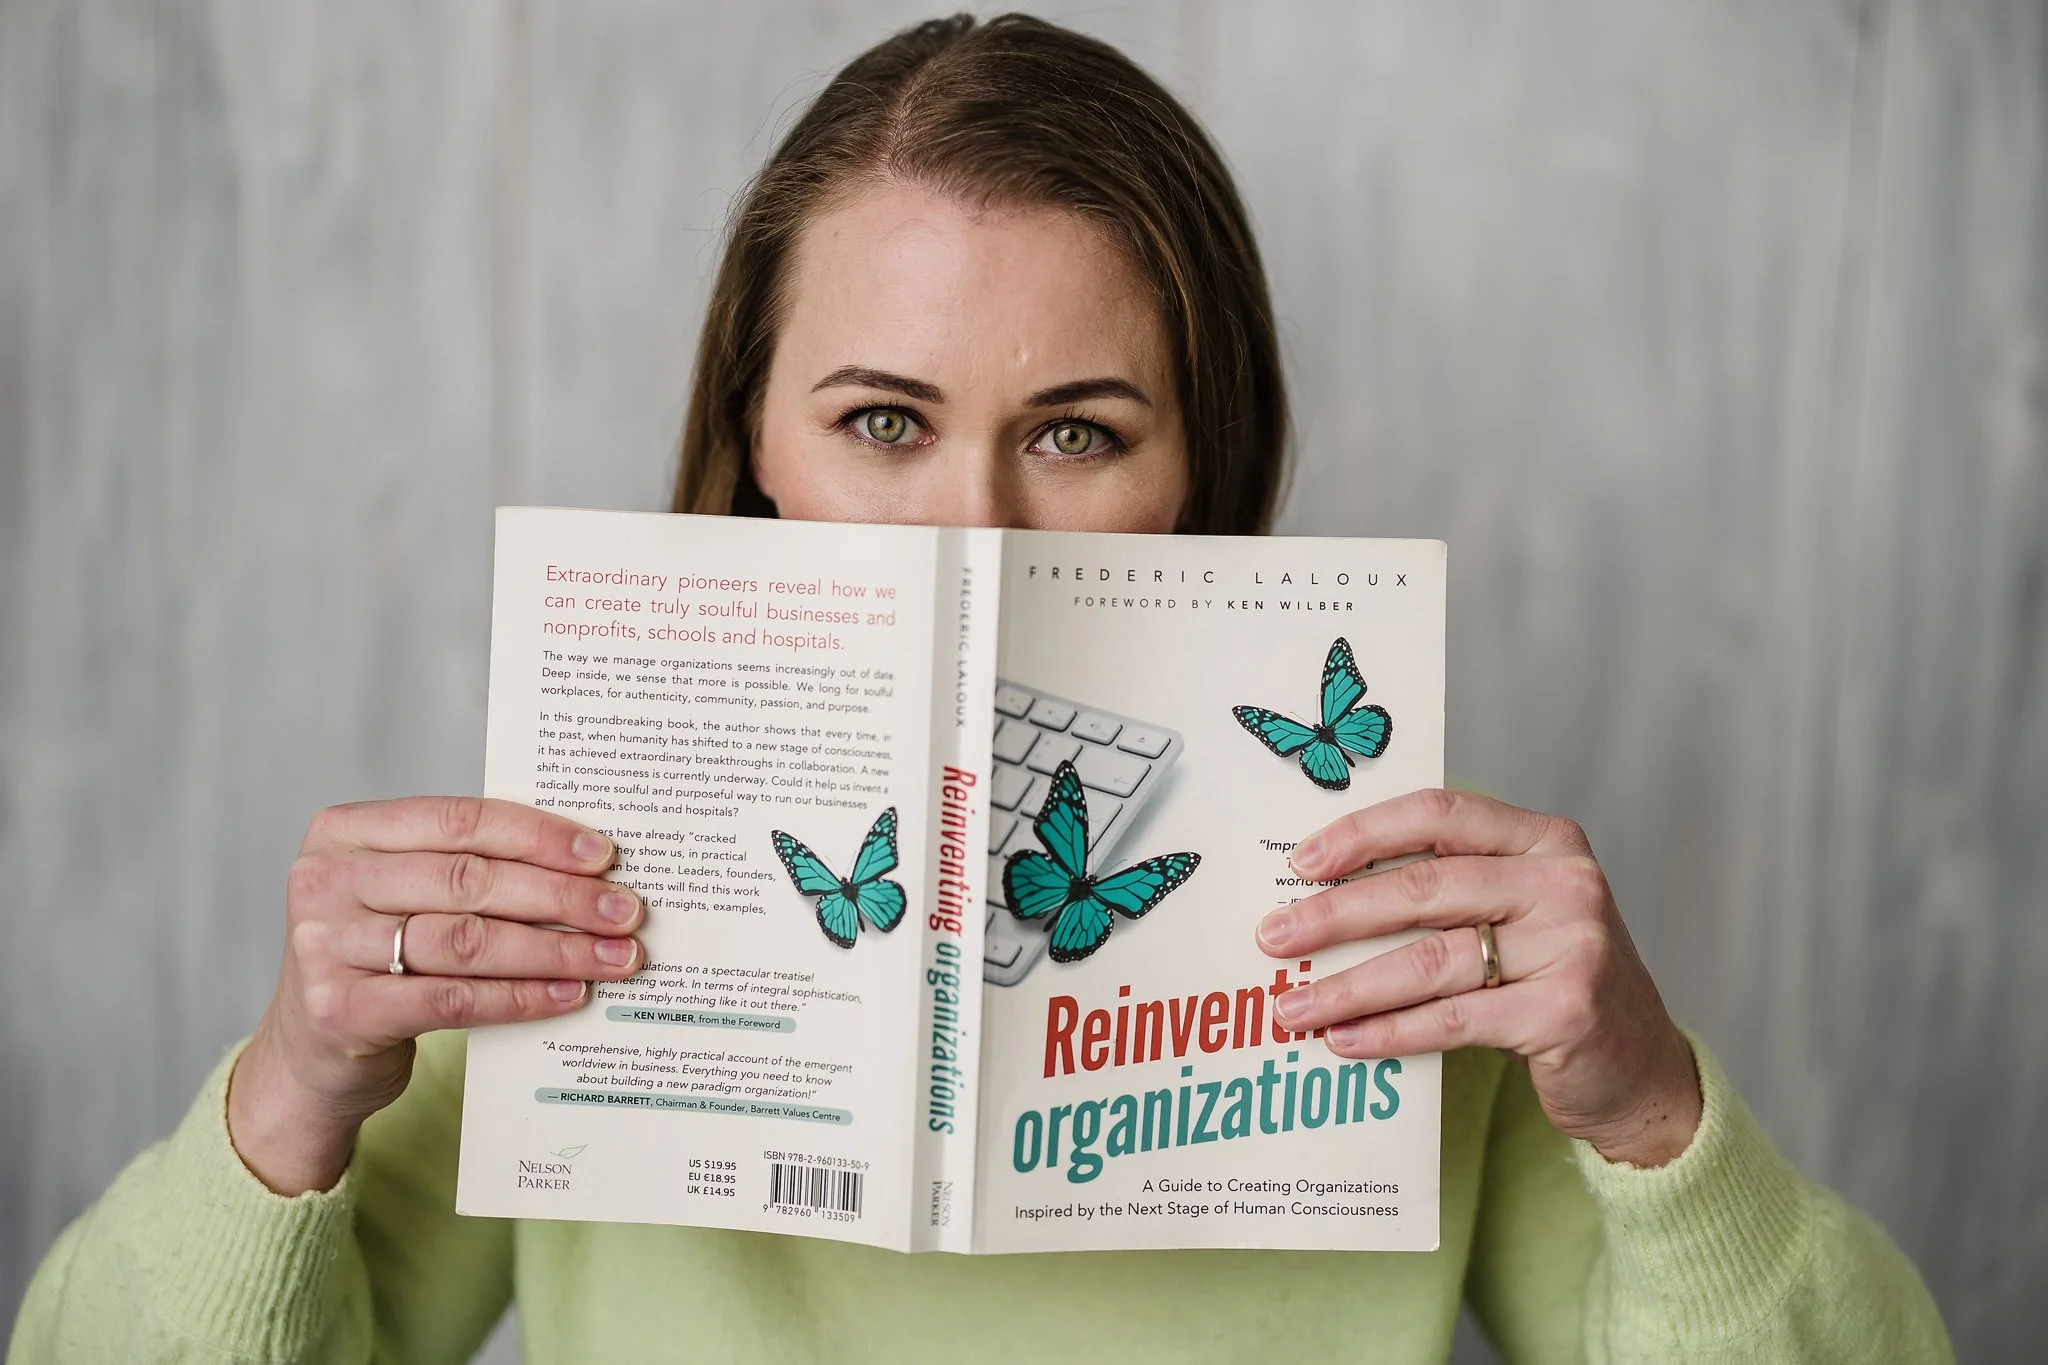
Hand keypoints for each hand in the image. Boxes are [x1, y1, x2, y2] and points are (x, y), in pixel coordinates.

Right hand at [228, 796, 645, 1193]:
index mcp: (345, 831)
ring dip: (555, 949)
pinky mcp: (343, 1012)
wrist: (309, 1053)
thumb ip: (466, 867)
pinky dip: (522, 996)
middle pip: (470, 880)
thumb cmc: (377, 957)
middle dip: (560, 896)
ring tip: (614, 955)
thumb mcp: (402, 894)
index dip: (539, 836)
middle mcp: (326, 882)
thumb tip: (586, 864)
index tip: (603, 856)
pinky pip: (456, 998)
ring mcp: (326, 948)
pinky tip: (571, 994)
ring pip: (469, 941)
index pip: (460, 820)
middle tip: (624, 911)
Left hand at [1256, 789, 1701, 1166]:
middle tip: (1272, 939)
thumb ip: (1447, 889)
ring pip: (1430, 960)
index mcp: (1545, 839)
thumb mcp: (1515, 914)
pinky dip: (1389, 1031)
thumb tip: (1322, 892)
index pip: (1439, 814)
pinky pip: (1453, 1019)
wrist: (1640, 1069)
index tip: (1300, 861)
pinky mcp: (1566, 1011)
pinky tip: (1344, 1041)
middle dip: (1335, 915)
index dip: (1363, 833)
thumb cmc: (1555, 980)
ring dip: (1348, 986)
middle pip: (1424, 888)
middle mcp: (1563, 883)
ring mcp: (1572, 946)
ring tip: (1292, 1006)